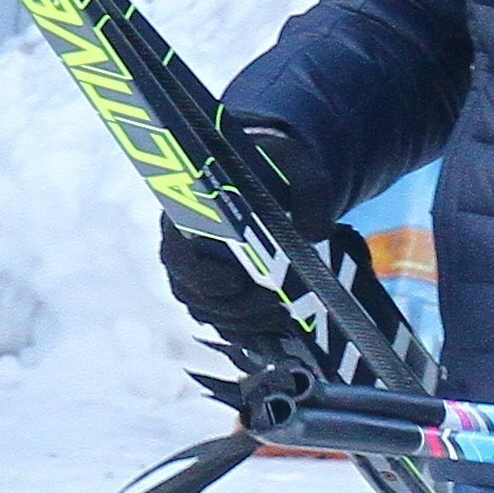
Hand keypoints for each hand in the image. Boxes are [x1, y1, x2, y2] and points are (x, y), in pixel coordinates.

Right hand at [161, 118, 333, 373]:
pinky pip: (230, 325)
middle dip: (237, 307)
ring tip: (283, 313)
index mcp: (188, 216)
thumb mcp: (294, 162)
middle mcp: (188, 251)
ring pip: (213, 315)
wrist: (276, 175)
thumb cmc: (273, 164)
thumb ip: (309, 189)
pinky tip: (281, 324)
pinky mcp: (225, 295)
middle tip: (275, 304)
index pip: (178, 257)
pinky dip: (254, 330)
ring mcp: (204, 277)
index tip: (236, 280)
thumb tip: (316, 231)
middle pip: (196, 296)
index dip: (203, 276)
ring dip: (248, 321)